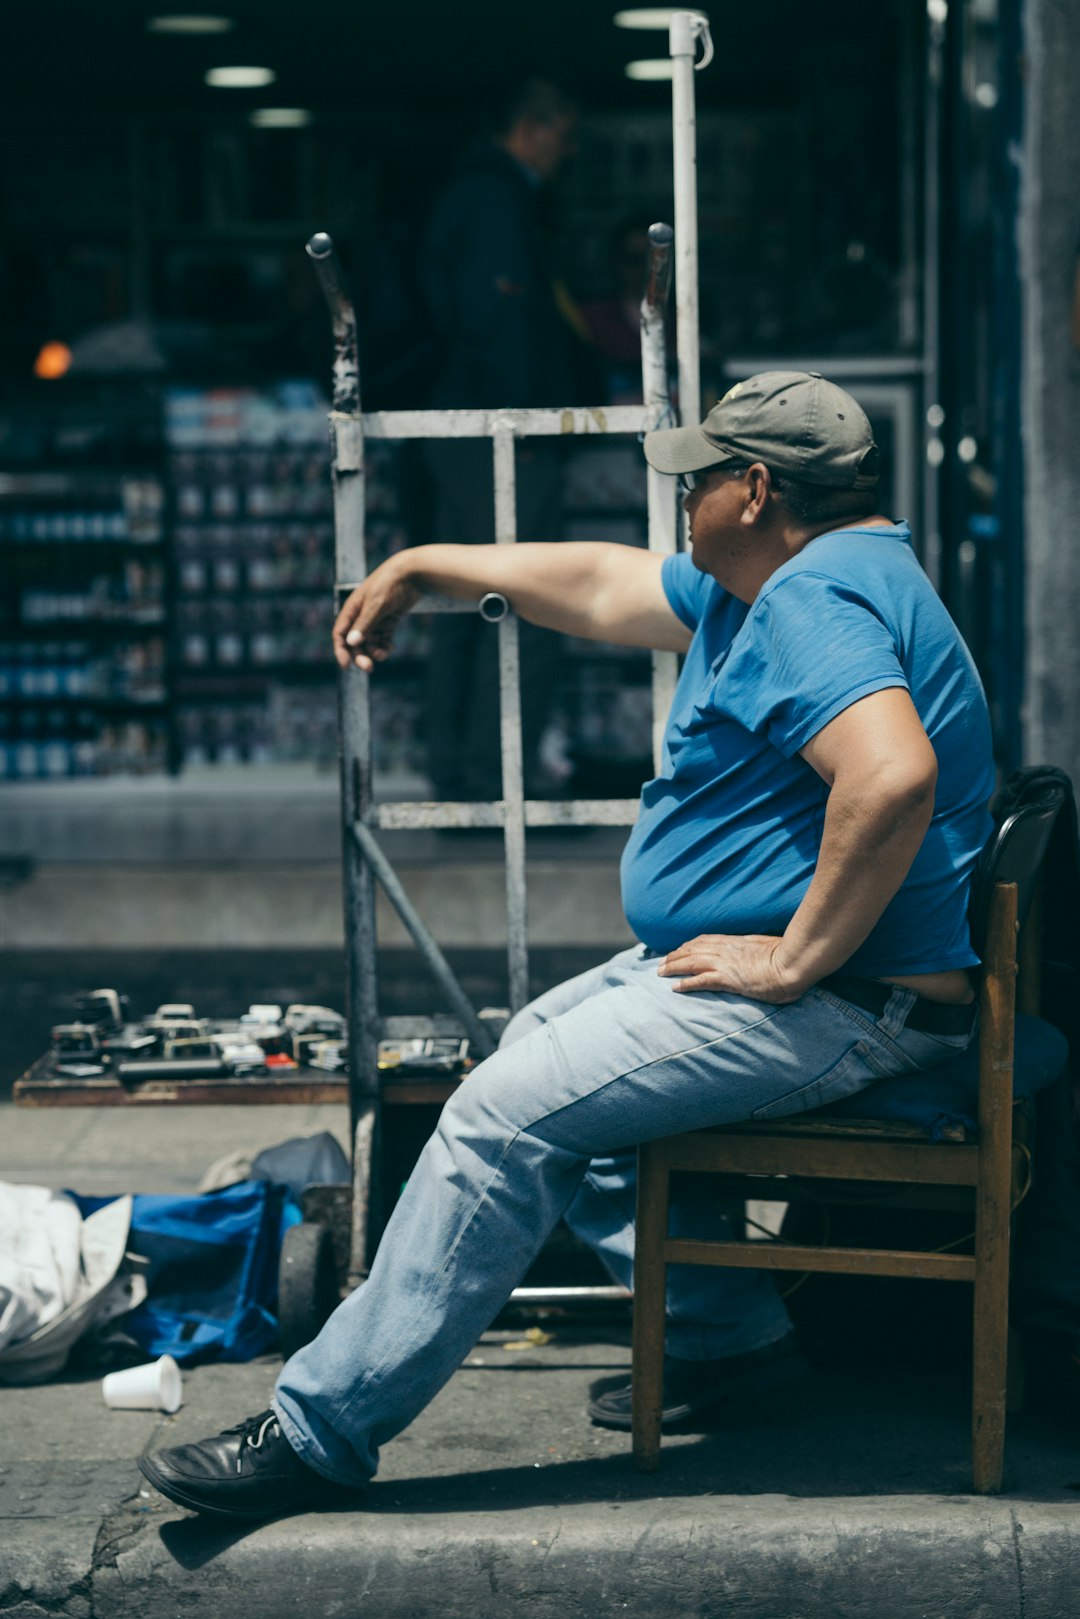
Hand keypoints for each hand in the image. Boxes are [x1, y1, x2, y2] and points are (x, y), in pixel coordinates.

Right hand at [332, 557, 420, 671]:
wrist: (413, 572)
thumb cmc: (391, 584)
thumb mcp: (377, 604)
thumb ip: (365, 624)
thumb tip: (351, 642)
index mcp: (352, 609)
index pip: (340, 633)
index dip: (340, 650)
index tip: (345, 665)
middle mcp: (361, 615)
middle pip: (355, 642)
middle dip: (360, 655)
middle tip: (369, 668)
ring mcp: (376, 618)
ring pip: (370, 642)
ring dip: (374, 651)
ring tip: (384, 654)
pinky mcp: (388, 620)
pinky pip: (382, 639)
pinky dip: (385, 645)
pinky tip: (390, 647)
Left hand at [657, 934, 801, 1003]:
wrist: (793, 963)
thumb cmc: (788, 956)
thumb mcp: (769, 947)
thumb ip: (758, 949)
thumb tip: (758, 953)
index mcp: (736, 941)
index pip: (705, 940)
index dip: (689, 945)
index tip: (680, 949)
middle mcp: (726, 949)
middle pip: (693, 949)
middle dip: (675, 955)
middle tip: (662, 962)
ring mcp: (725, 963)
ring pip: (691, 962)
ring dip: (674, 966)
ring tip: (660, 972)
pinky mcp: (728, 978)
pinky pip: (701, 981)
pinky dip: (686, 983)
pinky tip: (675, 987)